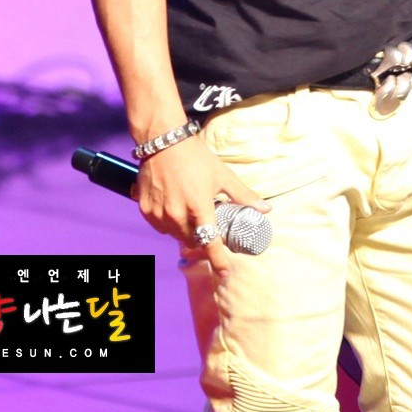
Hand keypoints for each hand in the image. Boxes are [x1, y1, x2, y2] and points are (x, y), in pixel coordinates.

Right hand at [134, 133, 270, 278]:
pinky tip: (174, 209)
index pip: (210, 243)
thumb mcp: (222, 175)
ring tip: (190, 214)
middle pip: (192, 241)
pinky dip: (168, 223)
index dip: (219, 260)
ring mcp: (159, 213)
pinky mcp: (146, 209)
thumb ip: (242, 196)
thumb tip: (265, 209)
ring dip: (185, 231)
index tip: (224, 271)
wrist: (162, 140)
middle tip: (208, 226)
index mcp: (199, 208)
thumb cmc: (195, 156)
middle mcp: (177, 215)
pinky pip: (160, 226)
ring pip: (175, 235)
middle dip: (202, 238)